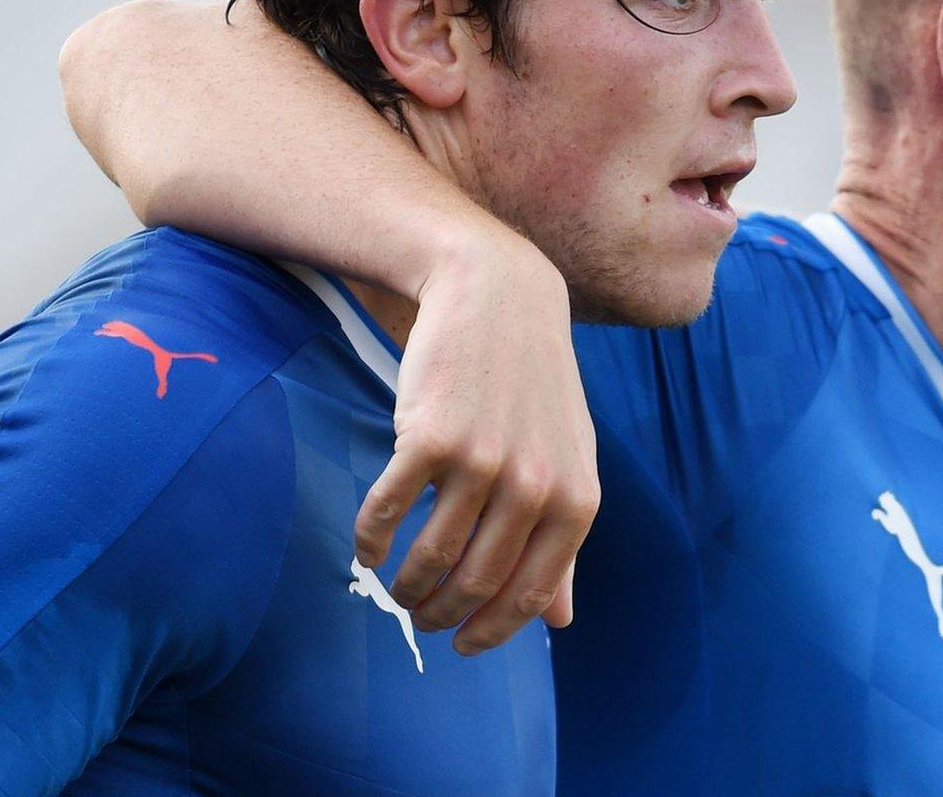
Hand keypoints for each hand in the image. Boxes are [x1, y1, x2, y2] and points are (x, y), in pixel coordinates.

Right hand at [358, 231, 600, 654]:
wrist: (499, 296)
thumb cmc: (534, 386)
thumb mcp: (568, 458)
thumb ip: (564, 540)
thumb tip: (561, 620)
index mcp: (576, 499)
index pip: (529, 594)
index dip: (491, 632)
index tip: (463, 647)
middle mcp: (534, 486)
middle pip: (476, 583)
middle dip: (442, 615)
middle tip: (421, 619)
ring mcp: (482, 461)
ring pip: (431, 557)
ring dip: (406, 586)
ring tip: (396, 588)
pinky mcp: (430, 436)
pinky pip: (388, 512)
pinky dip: (371, 542)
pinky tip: (367, 550)